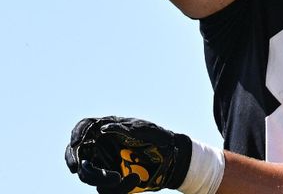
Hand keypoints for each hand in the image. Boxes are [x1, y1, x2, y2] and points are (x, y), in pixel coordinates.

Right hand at [65, 117, 191, 193]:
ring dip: (104, 181)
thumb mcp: (145, 130)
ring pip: (89, 176)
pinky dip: (118, 189)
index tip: (77, 143)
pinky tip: (134, 179)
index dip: (77, 134)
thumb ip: (124, 128)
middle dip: (83, 167)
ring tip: (129, 178)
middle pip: (79, 155)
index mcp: (109, 128)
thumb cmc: (159, 138)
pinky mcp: (110, 180)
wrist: (172, 158)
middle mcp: (101, 145)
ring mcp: (103, 163)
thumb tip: (103, 128)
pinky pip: (104, 189)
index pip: (84, 127)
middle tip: (87, 172)